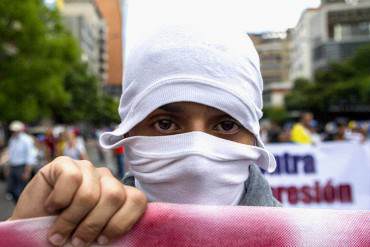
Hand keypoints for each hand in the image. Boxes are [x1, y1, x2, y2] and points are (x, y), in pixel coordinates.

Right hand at [10, 156, 146, 245]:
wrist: (31, 229)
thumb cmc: (66, 234)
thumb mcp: (94, 237)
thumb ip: (112, 230)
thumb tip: (132, 236)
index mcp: (119, 195)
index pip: (137, 200)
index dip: (121, 223)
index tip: (102, 240)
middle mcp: (106, 178)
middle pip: (114, 196)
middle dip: (93, 224)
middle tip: (77, 241)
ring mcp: (86, 168)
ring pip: (89, 193)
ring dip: (71, 220)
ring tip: (59, 234)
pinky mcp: (64, 163)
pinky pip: (71, 179)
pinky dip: (59, 200)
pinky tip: (52, 207)